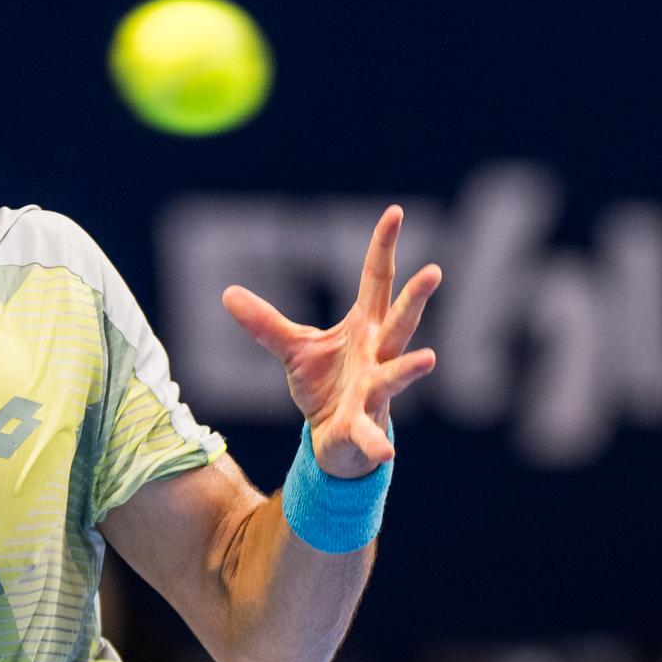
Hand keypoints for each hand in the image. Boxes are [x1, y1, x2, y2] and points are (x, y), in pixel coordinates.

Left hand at [223, 205, 439, 478]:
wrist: (335, 440)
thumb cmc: (326, 387)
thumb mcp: (293, 348)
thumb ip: (266, 323)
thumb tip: (227, 292)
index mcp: (365, 328)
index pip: (377, 280)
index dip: (384, 247)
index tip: (395, 212)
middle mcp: (378, 355)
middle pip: (400, 321)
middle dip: (416, 298)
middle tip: (434, 271)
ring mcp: (375, 391)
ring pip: (396, 376)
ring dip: (410, 368)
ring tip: (429, 359)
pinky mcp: (362, 426)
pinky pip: (370, 434)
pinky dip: (376, 442)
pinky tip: (386, 450)